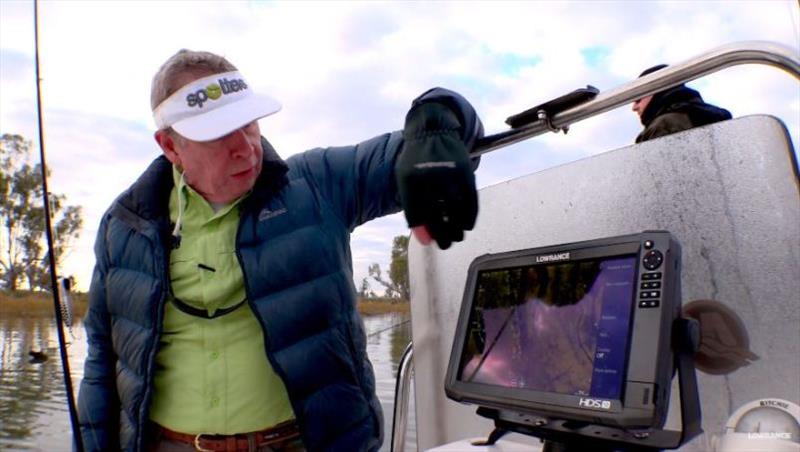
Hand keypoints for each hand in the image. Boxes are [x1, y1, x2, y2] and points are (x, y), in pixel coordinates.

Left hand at [396, 102, 477, 248]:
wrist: (433, 130)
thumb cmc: (416, 160)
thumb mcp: (405, 180)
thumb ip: (412, 208)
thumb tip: (423, 238)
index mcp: (411, 180)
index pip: (416, 214)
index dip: (422, 230)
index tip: (428, 239)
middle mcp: (430, 177)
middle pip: (438, 215)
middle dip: (442, 235)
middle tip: (445, 245)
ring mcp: (449, 174)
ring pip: (456, 210)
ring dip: (458, 228)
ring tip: (457, 237)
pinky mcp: (465, 172)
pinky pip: (470, 199)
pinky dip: (470, 215)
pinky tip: (468, 225)